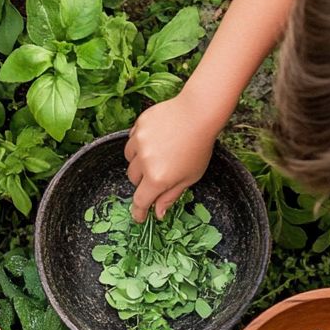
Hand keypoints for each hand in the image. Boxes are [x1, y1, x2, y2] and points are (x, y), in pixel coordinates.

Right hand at [125, 94, 221, 222]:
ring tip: (157, 154)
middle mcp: (144, 162)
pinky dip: (139, 144)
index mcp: (158, 178)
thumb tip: (158, 213)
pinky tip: (155, 140)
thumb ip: (171, 196)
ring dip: (139, 161)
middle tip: (159, 173)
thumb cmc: (199, 147)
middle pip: (133, 179)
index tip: (139, 217)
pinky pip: (131, 140)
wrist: (198, 113)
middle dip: (143, 181)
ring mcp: (139, 142)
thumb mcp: (190, 177)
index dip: (138, 212)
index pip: (140, 201)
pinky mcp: (137, 127)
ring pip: (130, 159)